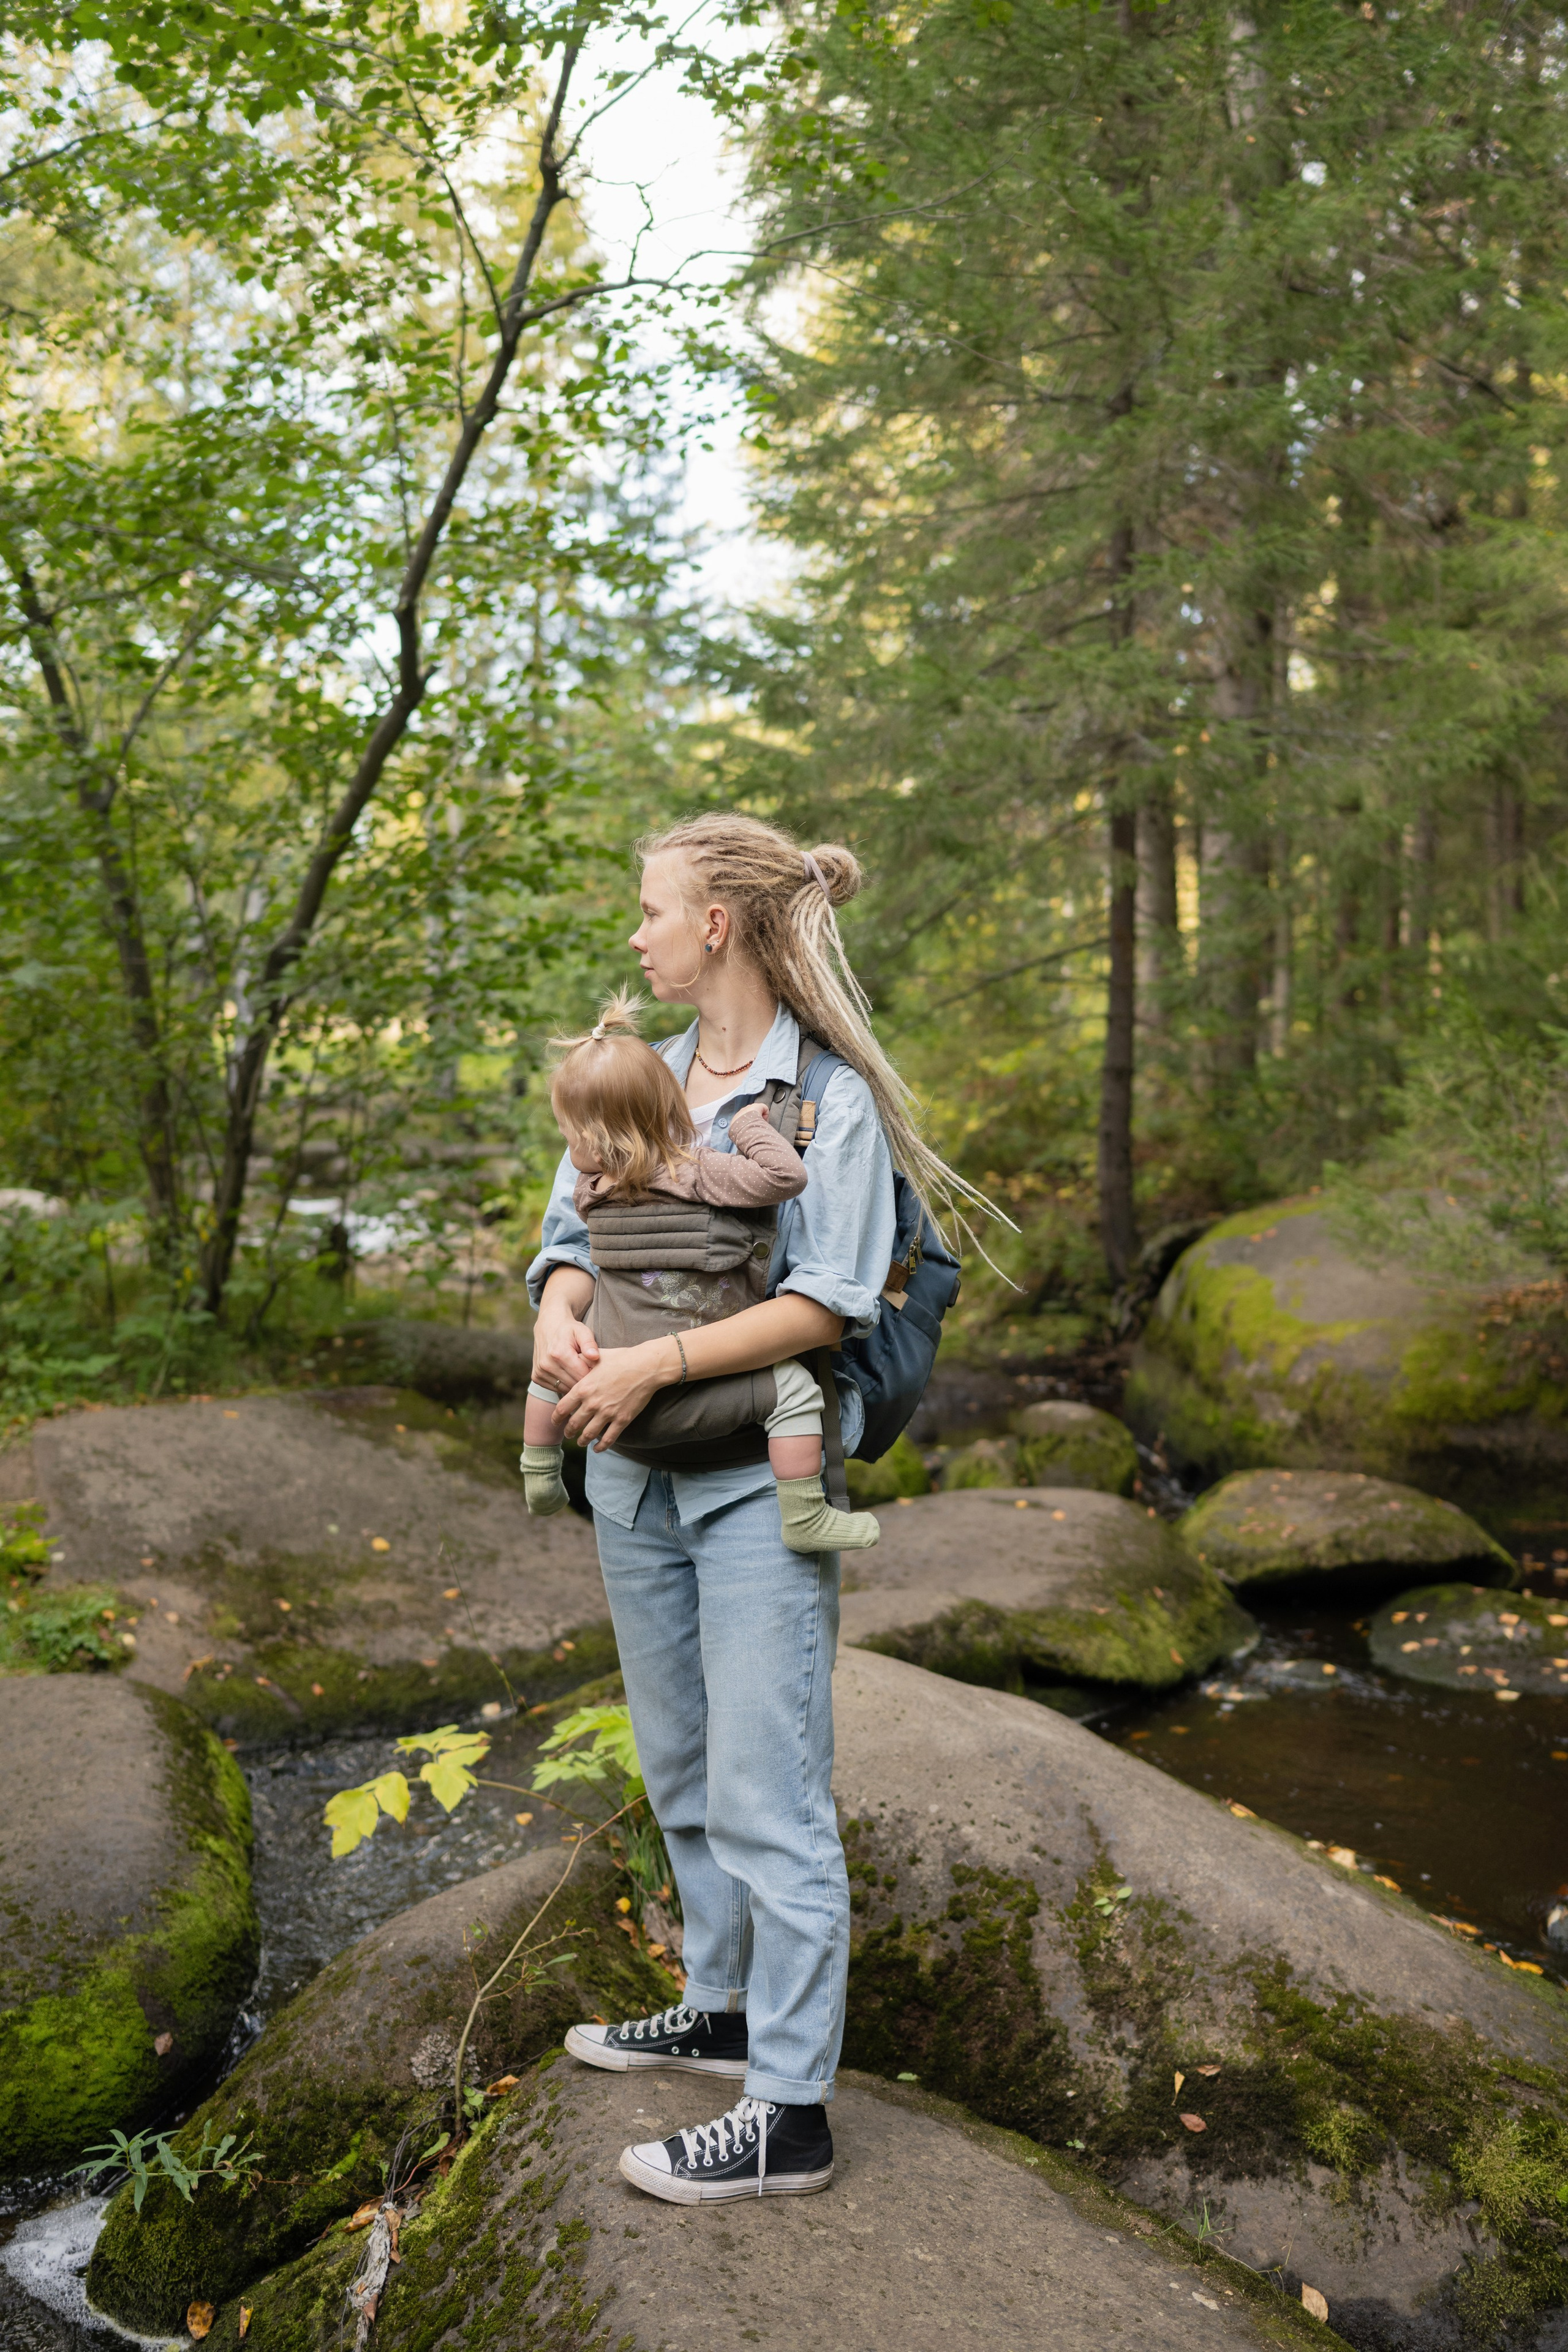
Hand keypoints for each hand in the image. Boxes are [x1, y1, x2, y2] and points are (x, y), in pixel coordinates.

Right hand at [533, 1268, 598, 1394]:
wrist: (548, 1326)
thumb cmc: (569, 1329)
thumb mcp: (582, 1331)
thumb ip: (590, 1344)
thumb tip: (595, 1356)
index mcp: (559, 1353)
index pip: (582, 1376)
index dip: (592, 1373)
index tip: (595, 1367)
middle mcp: (547, 1364)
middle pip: (573, 1384)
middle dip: (583, 1379)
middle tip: (587, 1368)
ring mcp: (540, 1372)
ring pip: (565, 1389)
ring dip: (573, 1383)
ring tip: (577, 1369)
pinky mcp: (536, 1377)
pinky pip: (555, 1388)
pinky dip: (563, 1383)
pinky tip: (566, 1372)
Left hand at [554, 1339, 674, 1451]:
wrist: (646, 1366)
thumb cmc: (622, 1358)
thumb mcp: (597, 1357)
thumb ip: (582, 1361)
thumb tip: (572, 1360)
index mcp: (583, 1388)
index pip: (562, 1408)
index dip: (556, 1418)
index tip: (556, 1421)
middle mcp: (592, 1403)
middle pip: (573, 1424)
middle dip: (568, 1431)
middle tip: (568, 1434)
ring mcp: (607, 1413)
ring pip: (588, 1434)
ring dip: (582, 1440)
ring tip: (580, 1442)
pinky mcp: (622, 1420)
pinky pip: (608, 1438)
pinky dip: (601, 1446)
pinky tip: (597, 1448)